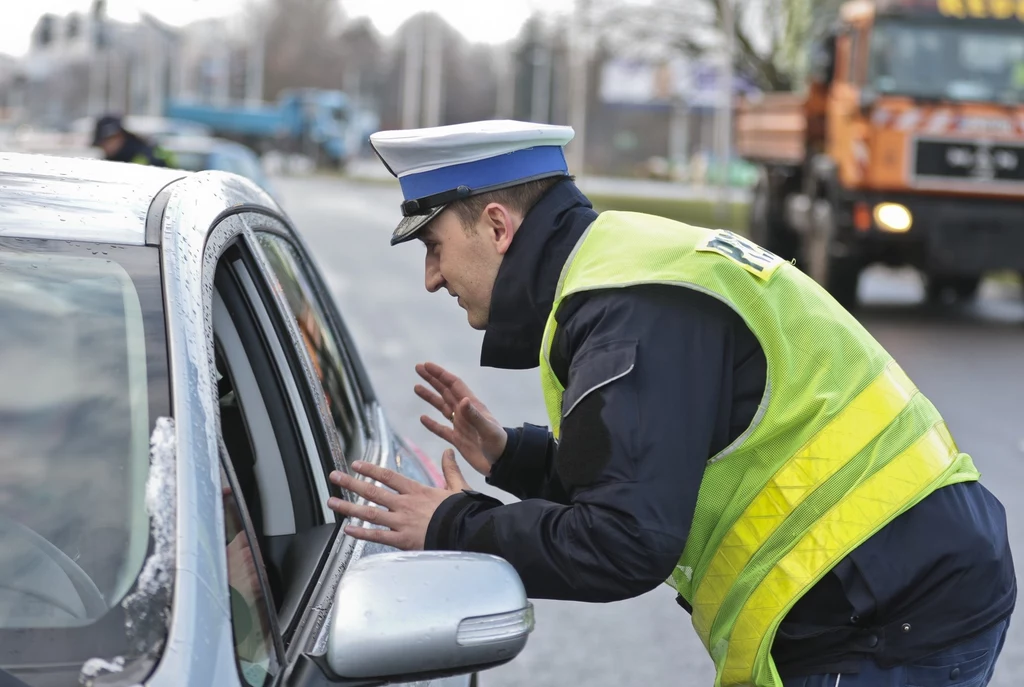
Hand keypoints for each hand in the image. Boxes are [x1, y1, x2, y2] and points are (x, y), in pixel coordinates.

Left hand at [327, 450, 469, 550]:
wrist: (467, 532)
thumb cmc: (463, 512)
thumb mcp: (458, 487)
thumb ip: (450, 469)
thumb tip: (449, 451)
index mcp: (417, 490)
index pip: (388, 476)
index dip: (370, 469)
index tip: (355, 463)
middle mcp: (405, 504)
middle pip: (373, 491)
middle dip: (351, 482)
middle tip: (334, 476)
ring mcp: (401, 522)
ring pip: (369, 512)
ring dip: (349, 506)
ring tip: (332, 502)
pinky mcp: (402, 540)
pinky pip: (377, 536)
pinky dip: (361, 533)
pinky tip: (347, 529)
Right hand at [415, 362, 506, 476]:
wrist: (502, 463)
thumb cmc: (499, 444)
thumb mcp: (488, 430)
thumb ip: (475, 416)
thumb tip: (463, 399)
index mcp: (472, 406)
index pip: (454, 385)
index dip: (440, 374)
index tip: (427, 366)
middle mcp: (465, 412)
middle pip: (445, 391)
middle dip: (432, 379)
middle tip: (418, 368)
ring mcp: (461, 425)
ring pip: (442, 407)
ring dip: (430, 397)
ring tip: (416, 387)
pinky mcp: (458, 439)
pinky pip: (441, 429)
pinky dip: (432, 424)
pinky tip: (423, 418)